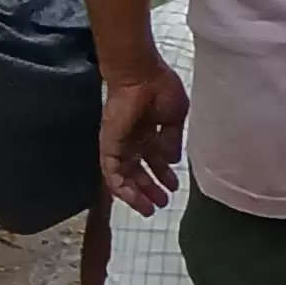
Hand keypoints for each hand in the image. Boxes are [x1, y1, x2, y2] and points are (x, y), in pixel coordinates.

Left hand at [99, 64, 188, 214]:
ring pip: (124, 177)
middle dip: (150, 189)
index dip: (163, 175)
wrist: (141, 76)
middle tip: (162, 204)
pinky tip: (133, 198)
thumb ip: (173, 140)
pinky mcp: (109, 146)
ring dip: (136, 194)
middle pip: (139, 172)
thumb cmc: (161, 89)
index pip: (154, 160)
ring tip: (149, 208)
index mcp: (149, 132)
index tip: (174, 187)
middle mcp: (133, 141)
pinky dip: (120, 187)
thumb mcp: (176, 117)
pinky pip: (110, 173)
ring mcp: (119, 145)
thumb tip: (172, 161)